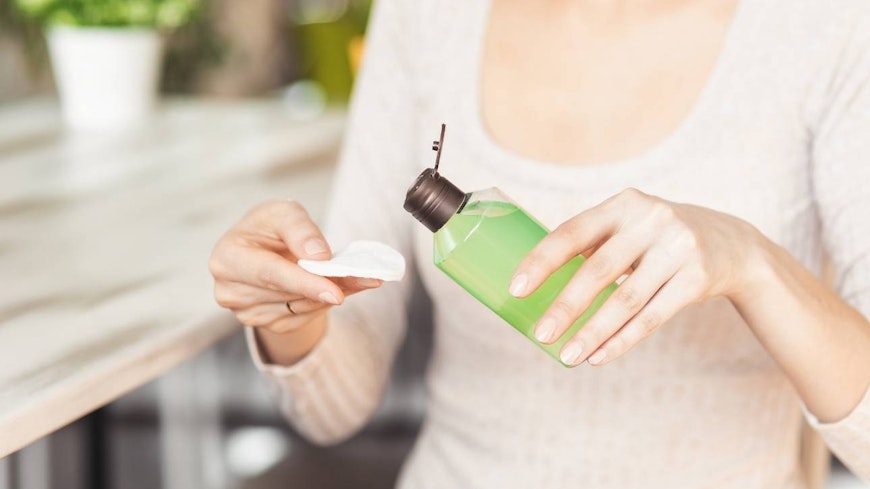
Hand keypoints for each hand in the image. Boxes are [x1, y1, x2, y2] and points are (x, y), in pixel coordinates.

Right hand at [209, 200, 381, 334]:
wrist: (263, 250)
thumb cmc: (269, 227)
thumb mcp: (282, 213)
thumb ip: (299, 229)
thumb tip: (319, 256)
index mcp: (227, 259)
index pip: (270, 274)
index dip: (304, 283)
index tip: (336, 291)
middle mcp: (232, 292)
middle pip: (290, 294)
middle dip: (331, 285)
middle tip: (369, 278)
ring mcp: (248, 313)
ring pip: (302, 307)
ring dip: (337, 292)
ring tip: (365, 278)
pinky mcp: (269, 324)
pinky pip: (306, 316)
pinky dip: (328, 301)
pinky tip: (342, 287)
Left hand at [511, 188, 763, 366]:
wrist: (730, 243)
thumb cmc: (655, 239)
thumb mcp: (628, 225)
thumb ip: (592, 245)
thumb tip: (537, 287)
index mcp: (621, 205)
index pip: (572, 232)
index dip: (542, 261)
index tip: (516, 289)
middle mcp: (650, 220)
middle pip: (598, 270)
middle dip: (565, 307)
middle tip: (541, 335)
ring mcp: (678, 248)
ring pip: (626, 300)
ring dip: (593, 332)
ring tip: (568, 356)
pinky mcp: (698, 278)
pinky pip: (653, 317)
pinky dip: (623, 340)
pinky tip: (600, 356)